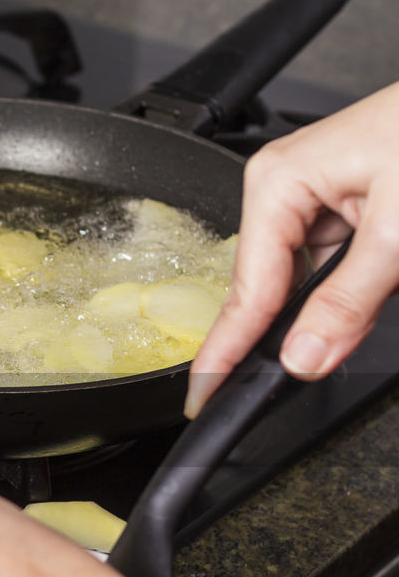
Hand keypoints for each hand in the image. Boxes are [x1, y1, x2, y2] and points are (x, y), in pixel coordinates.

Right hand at [185, 81, 398, 418]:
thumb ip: (350, 301)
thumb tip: (304, 355)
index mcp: (277, 183)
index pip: (247, 288)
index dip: (227, 349)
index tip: (204, 393)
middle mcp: (284, 188)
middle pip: (268, 286)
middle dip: (288, 328)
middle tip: (287, 373)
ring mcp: (313, 196)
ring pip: (302, 280)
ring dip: (333, 304)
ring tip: (369, 289)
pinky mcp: (343, 205)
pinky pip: (329, 264)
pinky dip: (350, 286)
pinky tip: (371, 286)